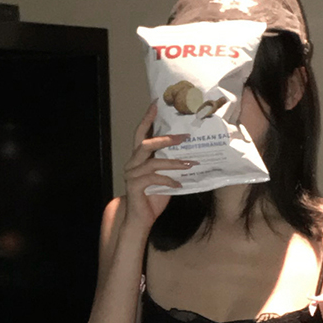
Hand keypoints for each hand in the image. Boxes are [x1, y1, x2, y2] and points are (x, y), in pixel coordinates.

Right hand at [122, 103, 190, 229]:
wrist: (141, 219)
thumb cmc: (153, 197)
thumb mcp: (165, 177)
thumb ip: (171, 164)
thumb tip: (191, 154)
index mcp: (138, 158)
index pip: (140, 133)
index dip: (147, 118)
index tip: (156, 103)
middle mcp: (132, 163)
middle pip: (145, 144)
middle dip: (166, 139)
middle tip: (184, 137)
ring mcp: (132, 175)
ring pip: (153, 162)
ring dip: (173, 163)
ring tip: (190, 164)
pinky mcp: (135, 187)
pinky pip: (154, 179)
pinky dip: (168, 181)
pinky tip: (179, 185)